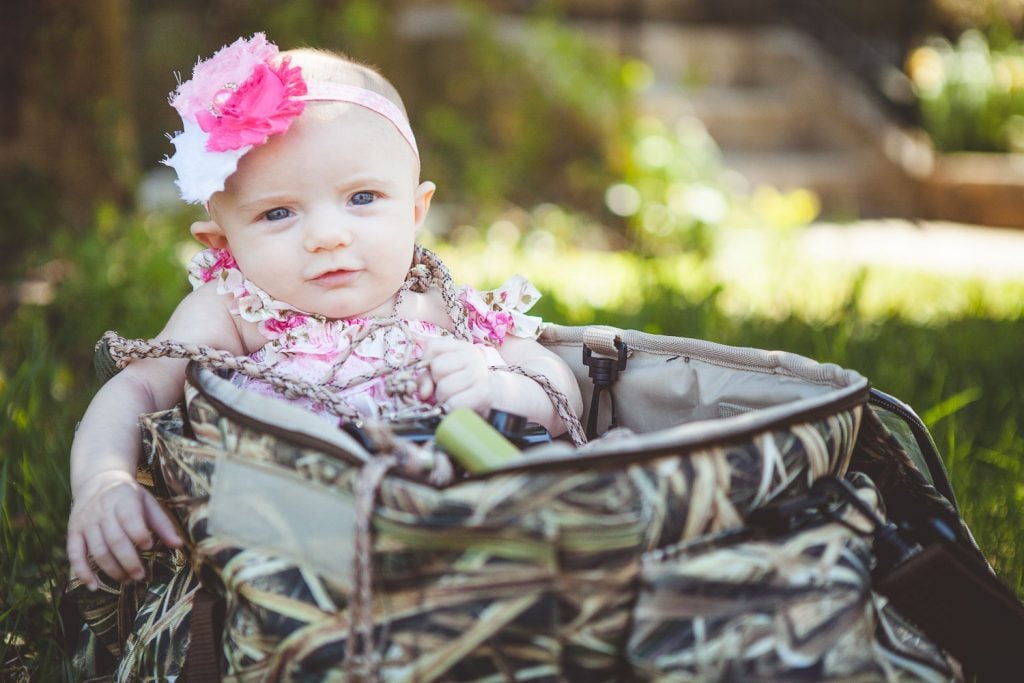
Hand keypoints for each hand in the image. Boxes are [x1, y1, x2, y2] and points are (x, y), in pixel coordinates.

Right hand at [67, 470, 181, 590]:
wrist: (98, 481)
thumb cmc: (129, 496)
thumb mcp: (148, 502)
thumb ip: (163, 524)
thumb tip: (179, 545)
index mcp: (123, 499)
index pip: (130, 520)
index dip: (140, 536)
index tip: (149, 547)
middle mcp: (102, 511)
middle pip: (114, 540)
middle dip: (129, 561)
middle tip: (140, 576)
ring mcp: (85, 522)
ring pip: (97, 551)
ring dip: (111, 569)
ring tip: (127, 580)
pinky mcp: (74, 532)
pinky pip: (75, 555)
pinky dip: (82, 572)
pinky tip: (94, 586)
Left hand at [418, 336, 494, 414]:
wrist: (496, 397)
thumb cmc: (464, 384)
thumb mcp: (446, 374)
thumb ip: (426, 377)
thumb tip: (424, 392)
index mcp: (461, 347)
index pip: (432, 346)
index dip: (426, 362)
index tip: (436, 373)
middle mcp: (472, 356)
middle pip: (437, 367)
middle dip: (436, 382)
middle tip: (448, 387)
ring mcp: (479, 373)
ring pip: (444, 387)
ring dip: (444, 398)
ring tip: (454, 397)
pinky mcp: (483, 392)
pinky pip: (454, 403)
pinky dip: (452, 409)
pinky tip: (459, 406)